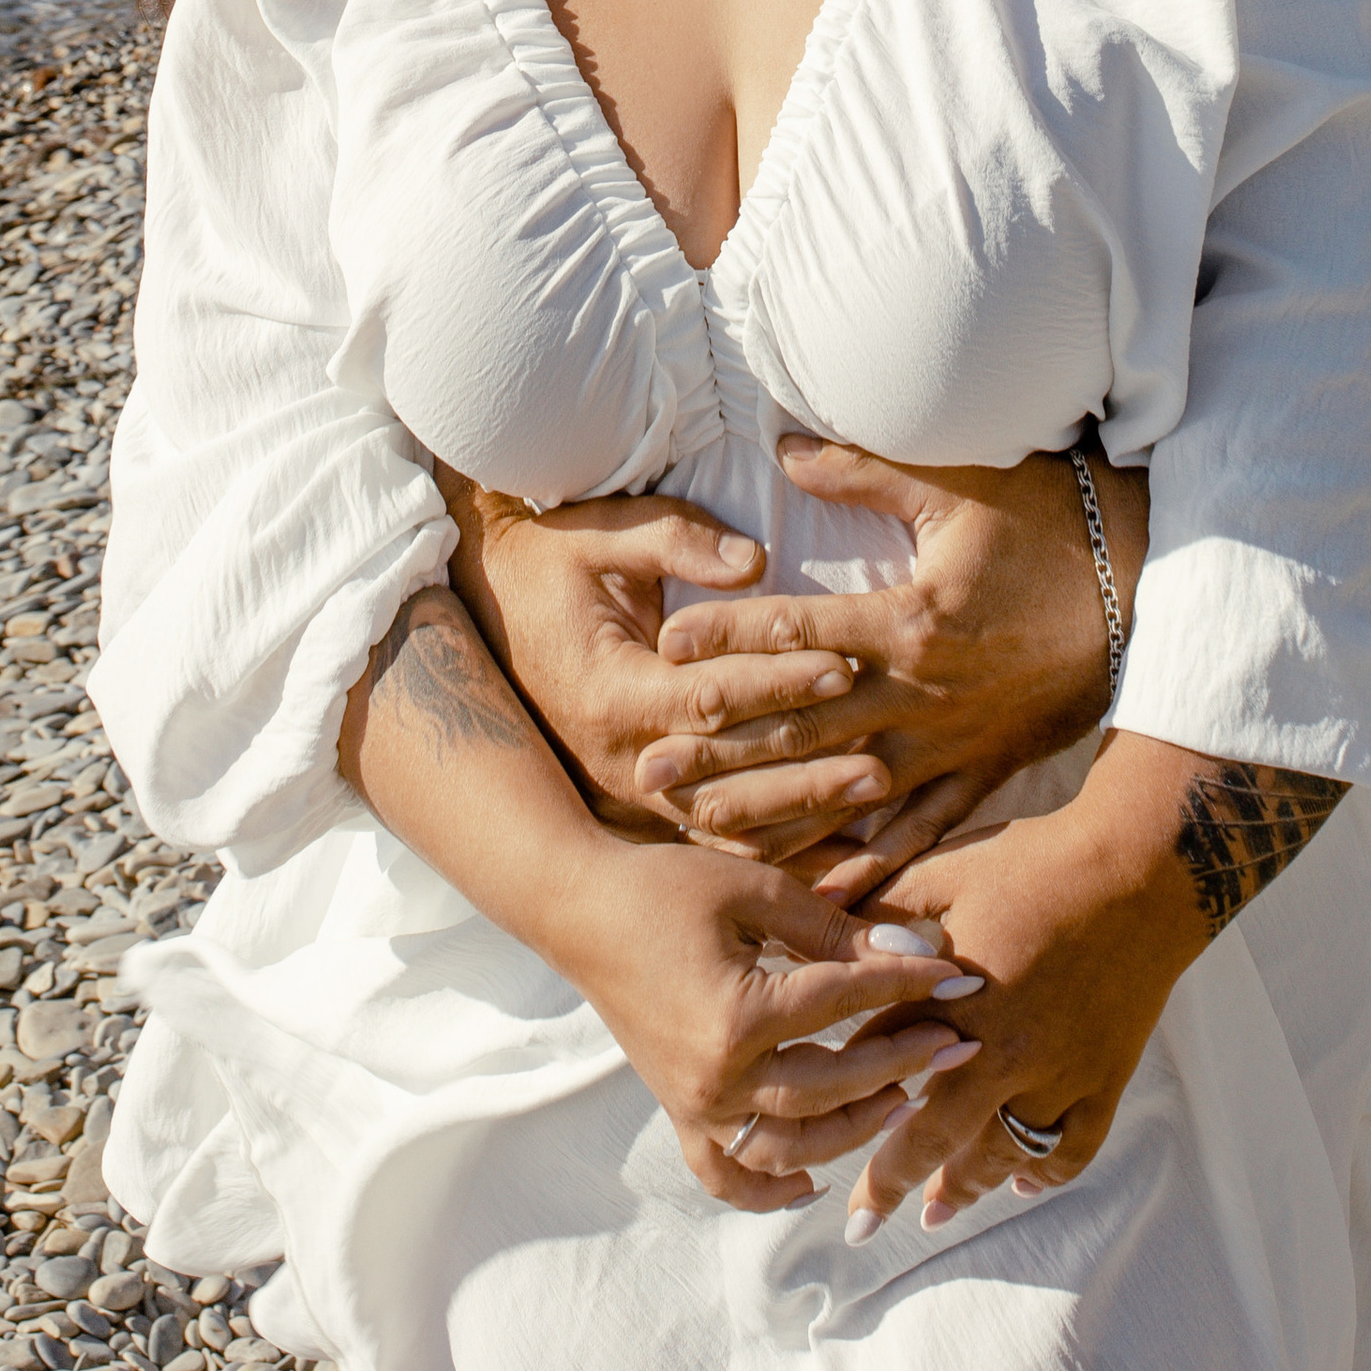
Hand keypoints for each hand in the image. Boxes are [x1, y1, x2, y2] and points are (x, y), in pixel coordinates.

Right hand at [439, 471, 893, 834]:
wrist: (487, 607)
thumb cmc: (550, 561)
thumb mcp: (602, 534)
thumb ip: (677, 541)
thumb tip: (754, 562)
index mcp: (607, 690)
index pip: (709, 694)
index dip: (778, 681)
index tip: (844, 665)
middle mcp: (615, 754)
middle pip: (727, 768)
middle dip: (807, 762)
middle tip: (883, 758)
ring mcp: (625, 787)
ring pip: (725, 816)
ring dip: (800, 810)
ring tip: (873, 795)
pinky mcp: (638, 801)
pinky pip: (712, 832)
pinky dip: (772, 836)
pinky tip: (833, 834)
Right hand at [555, 844, 983, 1210]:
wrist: (581, 911)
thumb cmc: (668, 886)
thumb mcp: (755, 890)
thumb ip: (832, 928)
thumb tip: (912, 954)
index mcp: (737, 1015)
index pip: (845, 1003)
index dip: (906, 986)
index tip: (959, 980)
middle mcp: (716, 1076)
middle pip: (830, 1086)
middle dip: (899, 1063)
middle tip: (953, 1043)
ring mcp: (694, 1104)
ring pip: (790, 1145)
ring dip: (852, 1131)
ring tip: (902, 1101)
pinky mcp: (678, 1113)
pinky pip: (726, 1175)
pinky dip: (769, 1188)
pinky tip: (811, 1178)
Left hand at [641, 437, 1150, 894]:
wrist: (1145, 599)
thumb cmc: (1050, 529)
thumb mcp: (960, 485)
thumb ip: (865, 473)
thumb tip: (783, 447)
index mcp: (907, 619)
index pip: (798, 631)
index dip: (729, 635)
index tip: (665, 644)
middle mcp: (918, 693)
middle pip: (801, 727)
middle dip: (721, 748)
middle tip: (647, 768)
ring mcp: (949, 744)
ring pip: (844, 789)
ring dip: (771, 811)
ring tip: (700, 828)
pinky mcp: (981, 774)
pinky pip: (916, 831)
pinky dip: (868, 860)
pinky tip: (819, 886)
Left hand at [839, 805, 1192, 1238]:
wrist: (1143, 868)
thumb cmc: (1038, 861)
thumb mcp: (948, 870)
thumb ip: (881, 904)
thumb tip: (816, 901)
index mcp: (956, 1004)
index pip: (885, 1065)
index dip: (845, 1102)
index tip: (810, 1131)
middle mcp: (1005, 1053)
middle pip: (938, 1137)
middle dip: (893, 1182)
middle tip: (862, 1225)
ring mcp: (1059, 1074)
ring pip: (1002, 1153)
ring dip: (965, 1185)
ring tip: (937, 1209)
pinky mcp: (1106, 1078)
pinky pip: (1073, 1148)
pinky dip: (1047, 1173)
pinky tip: (1026, 1185)